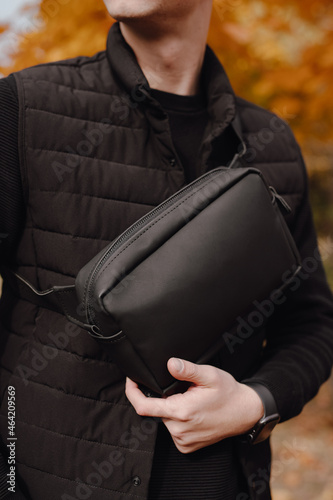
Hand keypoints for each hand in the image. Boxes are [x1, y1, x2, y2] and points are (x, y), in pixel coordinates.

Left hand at [125, 358, 263, 452]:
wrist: (245, 413)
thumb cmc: (228, 392)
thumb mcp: (209, 375)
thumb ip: (188, 370)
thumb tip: (170, 364)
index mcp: (181, 412)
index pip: (143, 407)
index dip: (132, 392)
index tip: (132, 380)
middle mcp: (179, 430)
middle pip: (156, 410)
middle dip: (164, 397)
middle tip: (184, 389)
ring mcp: (183, 441)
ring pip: (165, 420)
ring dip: (172, 409)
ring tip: (191, 400)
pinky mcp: (186, 447)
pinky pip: (173, 430)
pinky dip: (177, 420)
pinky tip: (192, 413)